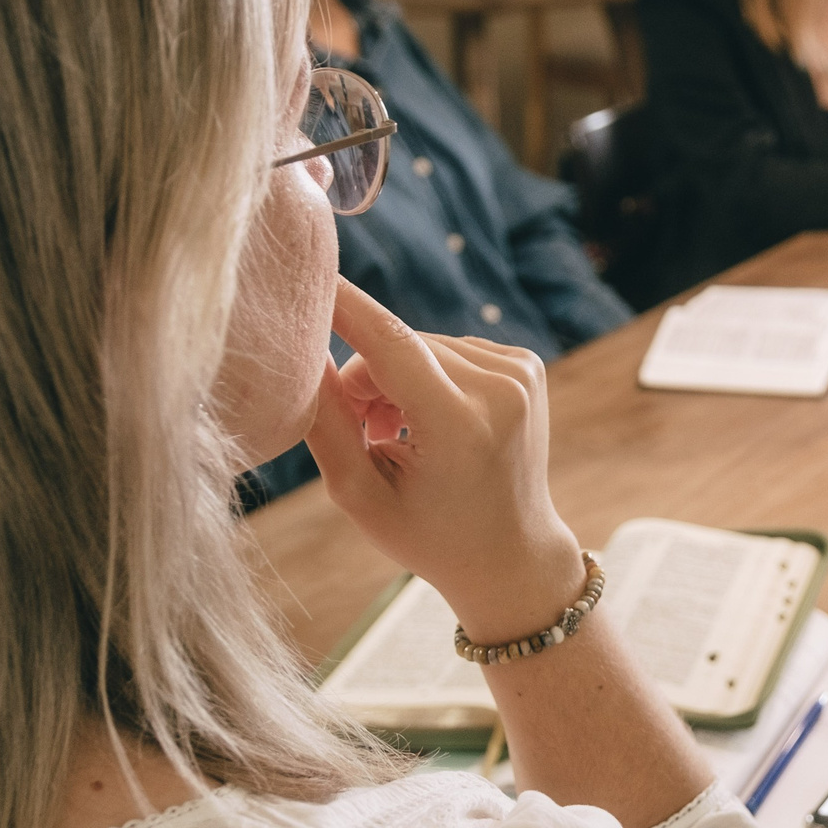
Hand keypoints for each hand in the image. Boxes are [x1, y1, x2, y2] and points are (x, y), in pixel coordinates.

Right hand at [304, 280, 584, 643]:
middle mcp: (502, 389)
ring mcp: (522, 373)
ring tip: (395, 435)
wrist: (511, 556)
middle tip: (360, 432)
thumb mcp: (361, 496)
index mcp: (462, 425)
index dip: (343, 305)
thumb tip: (299, 354)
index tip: (305, 272)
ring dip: (393, 379)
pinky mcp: (527, 365)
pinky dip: (426, 376)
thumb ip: (325, 423)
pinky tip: (428, 422)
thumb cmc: (430, 537)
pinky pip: (449, 348)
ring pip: (420, 343)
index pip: (390, 342)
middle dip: (363, 379)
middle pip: (397, 345)